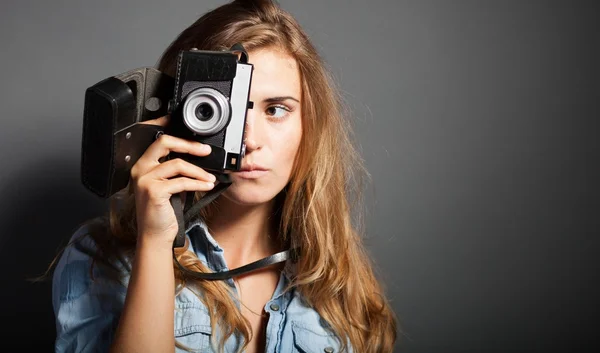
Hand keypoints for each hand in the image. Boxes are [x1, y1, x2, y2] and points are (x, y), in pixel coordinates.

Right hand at [130, 116, 215, 249]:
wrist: (155, 235)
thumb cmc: (163, 211)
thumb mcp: (169, 185)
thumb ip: (176, 170)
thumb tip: (198, 157)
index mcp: (143, 165)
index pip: (158, 140)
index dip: (174, 131)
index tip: (193, 133)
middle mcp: (141, 169)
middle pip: (165, 143)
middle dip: (189, 145)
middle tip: (206, 150)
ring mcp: (145, 179)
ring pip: (178, 164)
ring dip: (199, 171)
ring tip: (210, 178)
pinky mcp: (154, 191)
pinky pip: (182, 182)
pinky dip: (198, 183)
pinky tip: (207, 186)